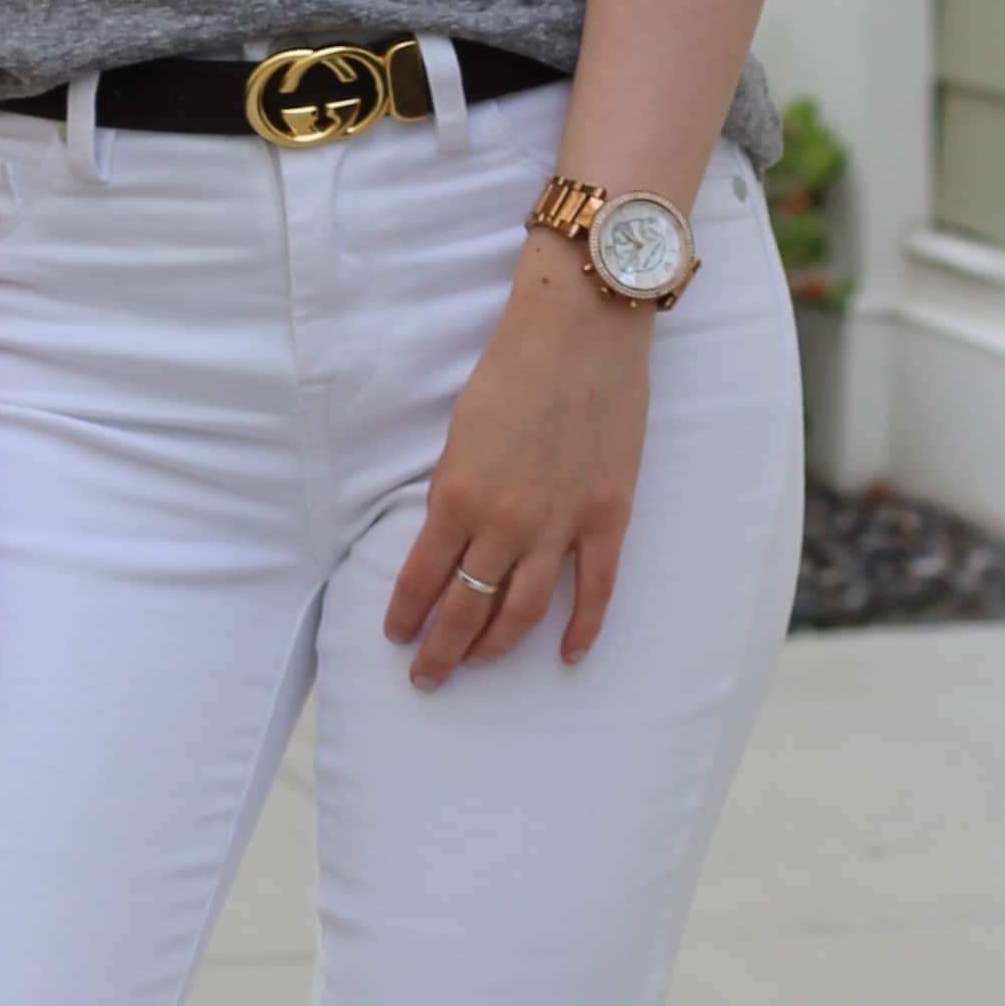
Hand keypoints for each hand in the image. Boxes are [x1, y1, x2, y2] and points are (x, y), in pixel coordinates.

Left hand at [384, 242, 653, 686]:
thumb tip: (451, 537)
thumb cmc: (512, 367)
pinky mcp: (607, 517)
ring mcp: (560, 525)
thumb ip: (454, 489)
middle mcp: (504, 522)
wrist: (581, 329)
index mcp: (456, 495)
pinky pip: (594, 590)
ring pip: (522, 610)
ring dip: (495, 647)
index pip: (421, 579)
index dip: (406, 617)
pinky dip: (580, 629)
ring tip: (478, 664)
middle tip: (427, 676)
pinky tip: (567, 655)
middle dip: (441, 649)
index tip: (398, 637)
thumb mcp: (460, 432)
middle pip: (467, 608)